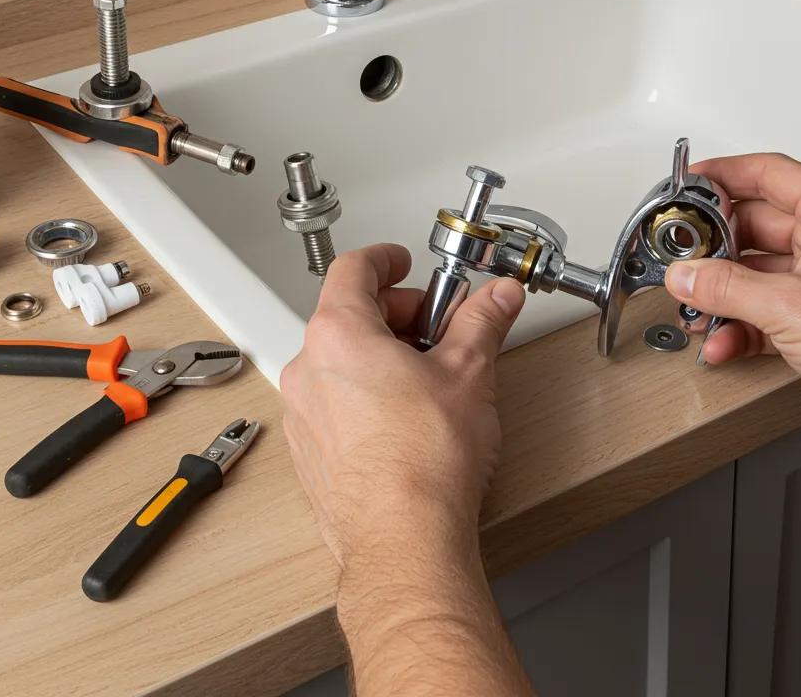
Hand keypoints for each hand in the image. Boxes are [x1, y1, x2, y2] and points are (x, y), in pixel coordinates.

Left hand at [280, 243, 524, 568]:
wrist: (404, 540)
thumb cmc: (424, 463)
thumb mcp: (469, 372)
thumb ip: (482, 322)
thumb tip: (497, 298)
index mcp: (339, 335)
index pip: (353, 270)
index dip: (384, 259)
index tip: (403, 262)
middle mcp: (309, 370)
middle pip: (348, 315)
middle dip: (398, 315)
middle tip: (439, 330)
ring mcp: (303, 414)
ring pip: (341, 362)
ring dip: (382, 356)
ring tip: (429, 379)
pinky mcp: (310, 452)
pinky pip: (335, 402)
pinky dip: (366, 394)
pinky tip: (406, 417)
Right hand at [663, 153, 800, 441]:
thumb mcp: (788, 304)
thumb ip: (726, 286)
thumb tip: (687, 274)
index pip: (769, 174)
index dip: (724, 174)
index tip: (689, 183)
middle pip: (754, 226)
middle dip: (714, 248)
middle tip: (682, 257)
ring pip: (754, 273)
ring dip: (722, 293)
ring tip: (696, 307)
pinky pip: (762, 309)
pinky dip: (738, 325)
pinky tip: (721, 340)